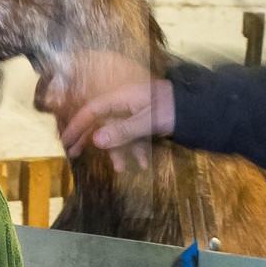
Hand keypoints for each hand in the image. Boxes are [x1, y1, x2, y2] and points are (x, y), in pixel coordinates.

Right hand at [59, 77, 175, 171]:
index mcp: (122, 97)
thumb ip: (122, 131)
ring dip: (118, 151)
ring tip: (120, 169)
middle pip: (99, 121)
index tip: (65, 141)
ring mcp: (135, 112)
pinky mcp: (144, 120)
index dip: (77, 125)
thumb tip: (96, 140)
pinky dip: (135, 149)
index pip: (92, 110)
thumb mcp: (148, 121)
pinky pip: (133, 135)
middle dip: (88, 139)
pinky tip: (143, 165)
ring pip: (117, 131)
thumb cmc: (174, 109)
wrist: (200, 107)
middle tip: (73, 155)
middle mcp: (125, 103)